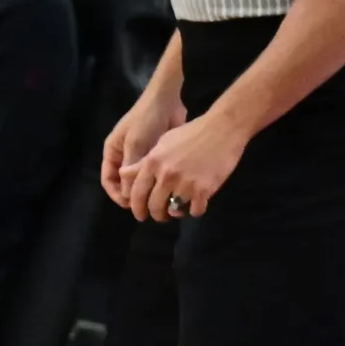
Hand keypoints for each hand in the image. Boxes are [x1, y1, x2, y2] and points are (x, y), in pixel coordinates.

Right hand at [99, 85, 185, 208]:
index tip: (130, 206)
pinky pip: (155, 173)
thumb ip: (131, 170)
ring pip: (141, 180)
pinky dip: (159, 182)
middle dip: (134, 196)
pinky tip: (169, 190)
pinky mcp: (157, 155)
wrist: (166, 100)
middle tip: (148, 208)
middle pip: (125, 182)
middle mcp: (125, 156)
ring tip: (160, 202)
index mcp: (113, 152)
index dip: (117, 195)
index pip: (109, 180)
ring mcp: (141, 156)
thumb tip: (130, 195)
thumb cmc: (145, 120)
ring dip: (148, 191)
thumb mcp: (135, 144)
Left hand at [120, 111, 248, 221]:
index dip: (137, 208)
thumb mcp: (162, 144)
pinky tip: (196, 205)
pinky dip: (195, 211)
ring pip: (175, 210)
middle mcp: (166, 175)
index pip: (137, 192)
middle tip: (161, 216)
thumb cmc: (191, 133)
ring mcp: (185, 183)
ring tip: (179, 210)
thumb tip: (122, 174)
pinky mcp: (204, 189)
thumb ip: (143, 162)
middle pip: (154, 205)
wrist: (222, 129)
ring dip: (176, 213)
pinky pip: (195, 210)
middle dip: (156, 214)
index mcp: (152, 163)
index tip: (140, 214)